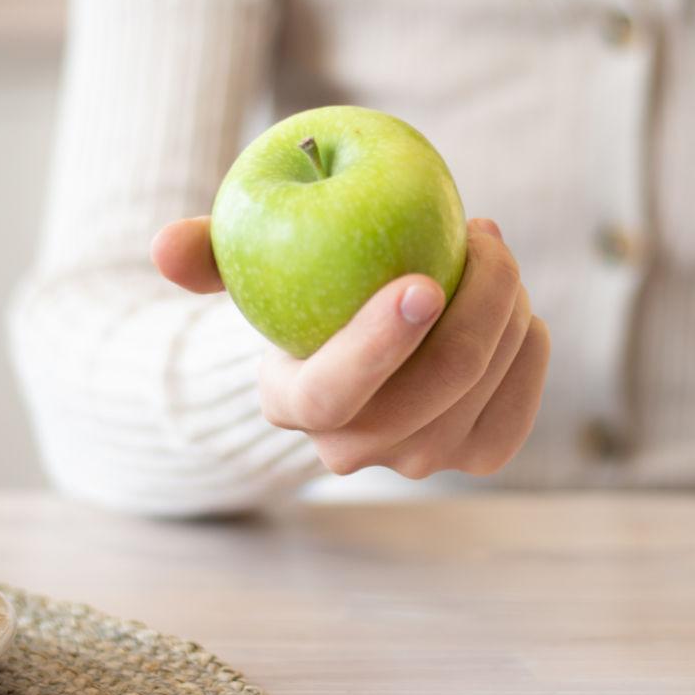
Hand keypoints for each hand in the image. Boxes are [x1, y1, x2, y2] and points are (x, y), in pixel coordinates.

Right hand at [153, 216, 550, 477]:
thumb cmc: (293, 292)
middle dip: (478, 304)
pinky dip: (530, 354)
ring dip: (507, 313)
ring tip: (494, 254)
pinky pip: (518, 411)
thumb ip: (203, 253)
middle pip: (435, 389)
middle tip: (484, 233)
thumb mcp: (242, 265)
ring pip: (483, 391)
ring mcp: (418, 461)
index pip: (335, 393)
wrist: (349, 343)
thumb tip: (164, 246)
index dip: (379, 345)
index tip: (420, 282)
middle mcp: (354, 451)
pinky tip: (520, 310)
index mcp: (295, 404)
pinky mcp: (475, 456)